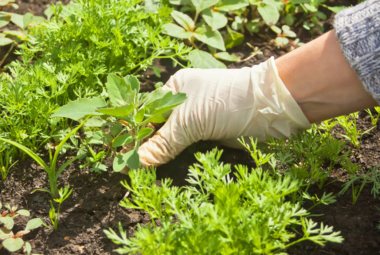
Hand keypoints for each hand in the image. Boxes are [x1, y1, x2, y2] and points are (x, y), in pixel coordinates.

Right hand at [138, 57, 310, 166]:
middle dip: (145, 147)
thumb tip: (135, 163)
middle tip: (129, 168)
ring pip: (172, 141)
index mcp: (174, 90)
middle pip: (158, 129)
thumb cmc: (226, 102)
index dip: (134, 134)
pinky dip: (176, 160)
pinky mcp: (208, 136)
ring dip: (160, 156)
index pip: (146, 114)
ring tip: (141, 174)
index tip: (121, 155)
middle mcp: (183, 104)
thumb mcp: (189, 121)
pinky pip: (186, 149)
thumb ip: (162, 143)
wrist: (268, 108)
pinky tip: (163, 170)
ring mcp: (197, 120)